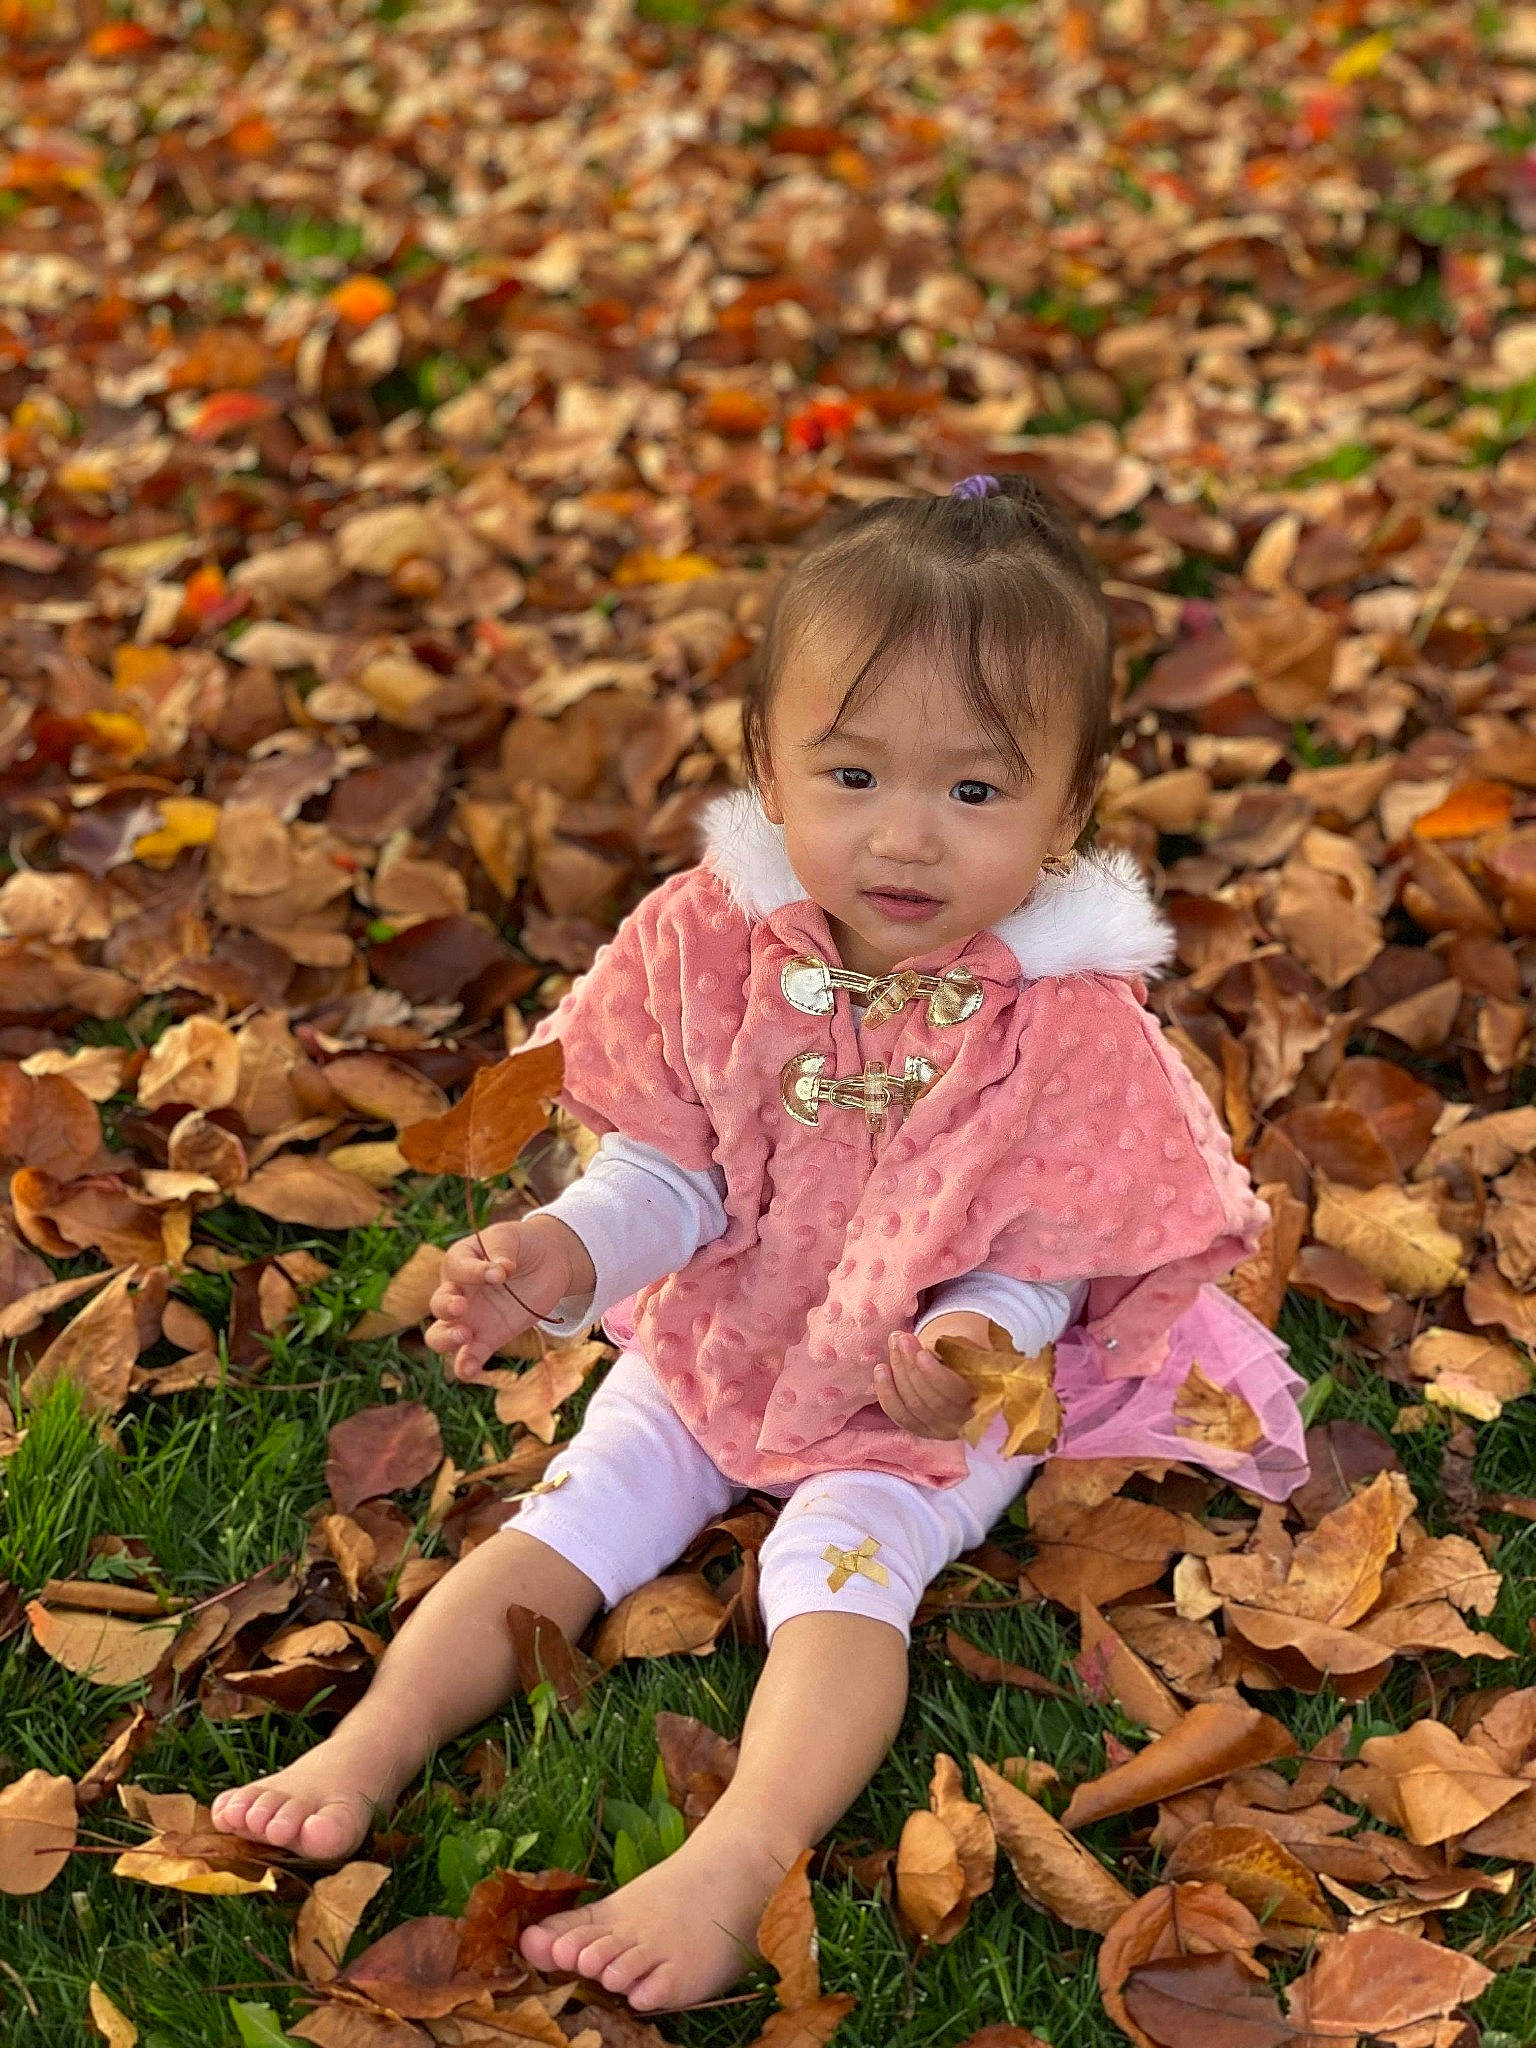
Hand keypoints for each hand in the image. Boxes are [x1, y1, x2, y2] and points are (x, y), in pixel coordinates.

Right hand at [424, 1217, 592, 1382]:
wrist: (546, 1261)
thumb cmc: (519, 1245)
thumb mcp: (509, 1237)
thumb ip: (500, 1251)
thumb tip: (500, 1270)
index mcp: (459, 1262)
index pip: (455, 1268)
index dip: (474, 1272)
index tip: (499, 1272)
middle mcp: (458, 1292)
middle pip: (438, 1305)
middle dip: (445, 1307)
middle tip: (461, 1306)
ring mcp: (471, 1319)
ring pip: (440, 1336)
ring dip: (446, 1339)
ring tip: (464, 1335)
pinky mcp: (489, 1338)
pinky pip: (469, 1357)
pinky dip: (465, 1366)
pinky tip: (469, 1371)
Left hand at [874, 1317, 984, 1440]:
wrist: (965, 1376)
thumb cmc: (968, 1358)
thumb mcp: (970, 1350)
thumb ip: (957, 1349)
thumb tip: (929, 1346)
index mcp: (982, 1401)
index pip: (955, 1393)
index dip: (934, 1374)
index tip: (920, 1352)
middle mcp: (962, 1422)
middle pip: (930, 1401)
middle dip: (911, 1367)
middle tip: (900, 1338)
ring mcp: (940, 1430)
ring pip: (913, 1407)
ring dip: (898, 1373)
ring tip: (892, 1344)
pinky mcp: (921, 1430)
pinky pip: (900, 1415)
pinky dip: (887, 1393)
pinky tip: (880, 1370)